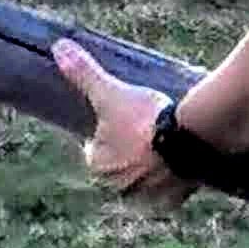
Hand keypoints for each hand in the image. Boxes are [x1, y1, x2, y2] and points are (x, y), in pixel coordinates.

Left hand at [53, 39, 186, 210]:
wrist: (190, 140)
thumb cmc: (143, 118)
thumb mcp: (110, 92)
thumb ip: (84, 73)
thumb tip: (58, 47)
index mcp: (97, 165)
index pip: (94, 149)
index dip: (107, 132)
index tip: (122, 117)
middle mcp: (118, 187)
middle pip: (120, 165)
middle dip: (130, 151)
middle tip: (146, 126)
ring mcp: (149, 195)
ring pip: (145, 180)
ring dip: (152, 167)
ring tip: (168, 141)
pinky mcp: (176, 200)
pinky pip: (172, 191)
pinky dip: (176, 180)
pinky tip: (184, 162)